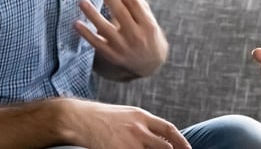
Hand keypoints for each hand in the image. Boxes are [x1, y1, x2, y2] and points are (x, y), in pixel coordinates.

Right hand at [61, 99, 190, 148]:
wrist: (78, 119)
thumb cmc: (100, 117)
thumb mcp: (125, 115)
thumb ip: (142, 125)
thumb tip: (158, 137)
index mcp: (141, 116)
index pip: (168, 129)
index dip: (181, 141)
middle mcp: (138, 129)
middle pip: (165, 146)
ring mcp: (129, 143)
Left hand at [74, 0, 167, 77]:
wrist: (150, 64)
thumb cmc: (146, 31)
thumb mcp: (143, 13)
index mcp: (147, 23)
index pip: (133, 3)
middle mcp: (137, 36)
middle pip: (121, 14)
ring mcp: (124, 47)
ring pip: (107, 29)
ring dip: (93, 15)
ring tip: (82, 1)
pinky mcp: (112, 56)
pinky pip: (97, 44)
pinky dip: (86, 34)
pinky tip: (76, 23)